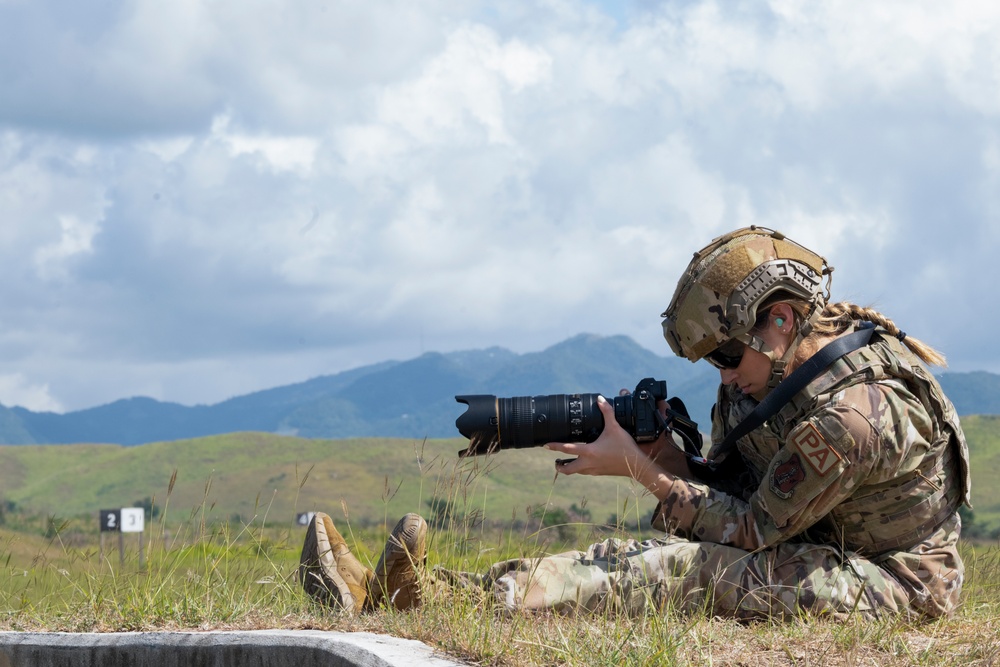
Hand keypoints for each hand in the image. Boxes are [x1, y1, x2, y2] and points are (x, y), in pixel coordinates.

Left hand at [544, 395, 661, 480]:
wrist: (636, 466)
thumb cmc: (625, 447)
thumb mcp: (615, 427)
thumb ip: (607, 412)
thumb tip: (600, 399)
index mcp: (589, 451)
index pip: (566, 449)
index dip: (554, 446)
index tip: (546, 445)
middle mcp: (588, 463)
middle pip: (568, 469)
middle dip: (559, 466)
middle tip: (555, 460)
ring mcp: (594, 470)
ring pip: (576, 472)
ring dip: (570, 468)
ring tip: (566, 462)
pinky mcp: (600, 473)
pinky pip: (586, 472)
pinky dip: (581, 468)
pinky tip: (585, 462)